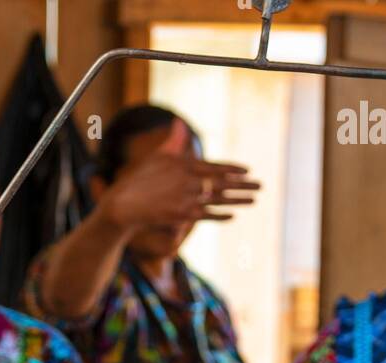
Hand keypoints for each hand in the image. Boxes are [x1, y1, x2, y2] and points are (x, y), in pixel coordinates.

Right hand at [99, 119, 258, 232]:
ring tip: (254, 200)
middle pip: (221, 183)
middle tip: (261, 186)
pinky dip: (220, 215)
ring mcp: (186, 199)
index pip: (214, 166)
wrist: (124, 206)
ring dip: (238, 200)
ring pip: (218, 200)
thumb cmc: (139, 180)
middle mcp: (188, 181)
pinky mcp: (181, 216)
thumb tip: (179, 123)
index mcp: (184, 164)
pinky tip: (233, 215)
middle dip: (243, 185)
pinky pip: (206, 215)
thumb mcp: (156, 157)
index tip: (248, 170)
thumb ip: (173, 142)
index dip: (232, 169)